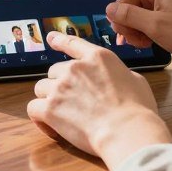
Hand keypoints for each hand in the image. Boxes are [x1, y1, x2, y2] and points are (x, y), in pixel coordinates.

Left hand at [28, 32, 171, 169]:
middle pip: (54, 72)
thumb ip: (118, 74)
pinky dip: (39, 118)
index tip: (51, 38)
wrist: (127, 132)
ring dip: (48, 100)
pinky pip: (33, 108)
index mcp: (97, 58)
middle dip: (60, 85)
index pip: (72, 43)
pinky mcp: (50, 108)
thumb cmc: (138, 111)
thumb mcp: (136, 80)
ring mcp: (60, 87)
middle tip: (73, 102)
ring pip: (41, 88)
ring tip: (63, 115)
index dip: (59, 40)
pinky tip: (51, 127)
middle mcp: (75, 68)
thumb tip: (115, 78)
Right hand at [76, 0, 171, 63]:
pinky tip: (148, 42)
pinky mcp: (166, 12)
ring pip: (131, 12)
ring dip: (132, 29)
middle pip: (124, 1)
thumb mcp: (155, 26)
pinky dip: (140, 31)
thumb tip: (110, 10)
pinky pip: (142, 19)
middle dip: (123, 20)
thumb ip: (128, 16)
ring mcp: (162, 1)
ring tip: (144, 41)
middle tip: (132, 37)